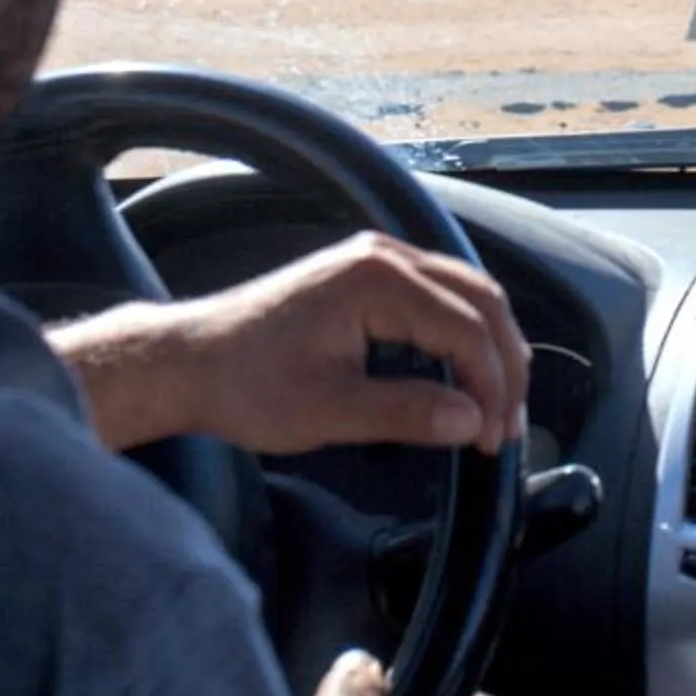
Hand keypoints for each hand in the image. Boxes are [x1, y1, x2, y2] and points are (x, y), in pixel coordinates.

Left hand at [53, 230, 529, 456]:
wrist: (189, 361)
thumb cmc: (245, 385)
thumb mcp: (328, 411)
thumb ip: (406, 413)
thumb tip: (470, 421)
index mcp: (377, 279)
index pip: (466, 328)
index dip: (490, 387)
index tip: (491, 439)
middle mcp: (383, 255)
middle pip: (481, 299)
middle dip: (504, 365)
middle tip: (507, 427)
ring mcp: (375, 260)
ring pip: (466, 293)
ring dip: (489, 348)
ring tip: (495, 407)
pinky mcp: (366, 277)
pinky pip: (439, 296)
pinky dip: (463, 335)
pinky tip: (464, 375)